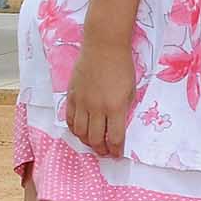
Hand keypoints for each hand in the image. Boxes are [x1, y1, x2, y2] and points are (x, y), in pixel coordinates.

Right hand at [64, 42, 136, 157]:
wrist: (104, 46)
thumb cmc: (122, 66)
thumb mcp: (131, 90)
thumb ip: (124, 110)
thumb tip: (118, 126)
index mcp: (115, 107)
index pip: (115, 138)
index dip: (116, 150)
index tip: (117, 154)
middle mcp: (97, 107)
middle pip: (95, 139)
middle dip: (101, 150)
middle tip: (105, 152)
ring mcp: (82, 102)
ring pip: (80, 132)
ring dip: (87, 142)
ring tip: (93, 143)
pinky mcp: (71, 95)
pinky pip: (69, 119)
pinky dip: (74, 129)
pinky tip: (80, 131)